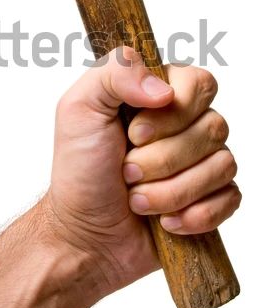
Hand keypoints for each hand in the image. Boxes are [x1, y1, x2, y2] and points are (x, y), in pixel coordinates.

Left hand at [44, 46, 240, 293]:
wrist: (83, 235)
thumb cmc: (79, 170)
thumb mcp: (78, 108)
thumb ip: (115, 72)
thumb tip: (164, 89)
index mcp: (157, 95)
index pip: (199, 84)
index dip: (172, 114)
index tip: (134, 135)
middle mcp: (185, 125)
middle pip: (214, 126)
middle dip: (163, 158)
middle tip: (126, 171)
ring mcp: (201, 162)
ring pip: (223, 165)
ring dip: (172, 191)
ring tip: (137, 199)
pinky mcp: (211, 199)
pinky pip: (230, 199)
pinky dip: (194, 215)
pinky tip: (165, 221)